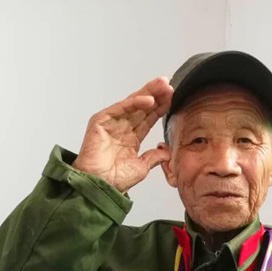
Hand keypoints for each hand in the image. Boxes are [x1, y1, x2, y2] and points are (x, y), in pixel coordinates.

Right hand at [71, 77, 173, 193]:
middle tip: (169, 86)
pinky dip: (135, 102)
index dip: (159, 108)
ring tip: (163, 85)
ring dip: (148, 93)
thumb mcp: (141, 167)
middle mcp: (121, 128)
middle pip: (141, 107)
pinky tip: (149, 99)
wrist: (99, 185)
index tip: (172, 99)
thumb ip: (154, 158)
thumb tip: (167, 153)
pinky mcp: (101, 121)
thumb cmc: (114, 180)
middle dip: (156, 95)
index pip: (147, 119)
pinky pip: (121, 108)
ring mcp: (111, 123)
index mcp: (130, 138)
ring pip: (132, 103)